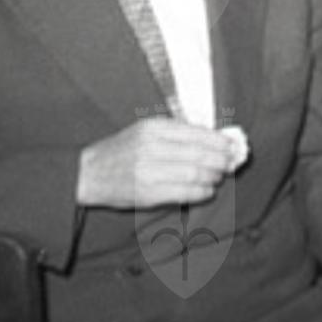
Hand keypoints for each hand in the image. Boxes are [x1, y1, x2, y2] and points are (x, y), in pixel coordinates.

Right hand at [76, 119, 241, 208]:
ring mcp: (148, 171)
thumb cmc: (122, 150)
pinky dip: (201, 192)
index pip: (197, 134)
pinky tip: (208, 190)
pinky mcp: (147, 193)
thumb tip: (212, 138)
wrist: (89, 174)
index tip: (232, 146)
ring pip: (195, 173)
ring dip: (214, 176)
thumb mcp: (146, 130)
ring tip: (220, 176)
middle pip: (199, 154)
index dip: (219, 141)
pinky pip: (183, 193)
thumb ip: (176, 132)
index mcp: (154, 128)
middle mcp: (152, 148)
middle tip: (232, 163)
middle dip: (221, 160)